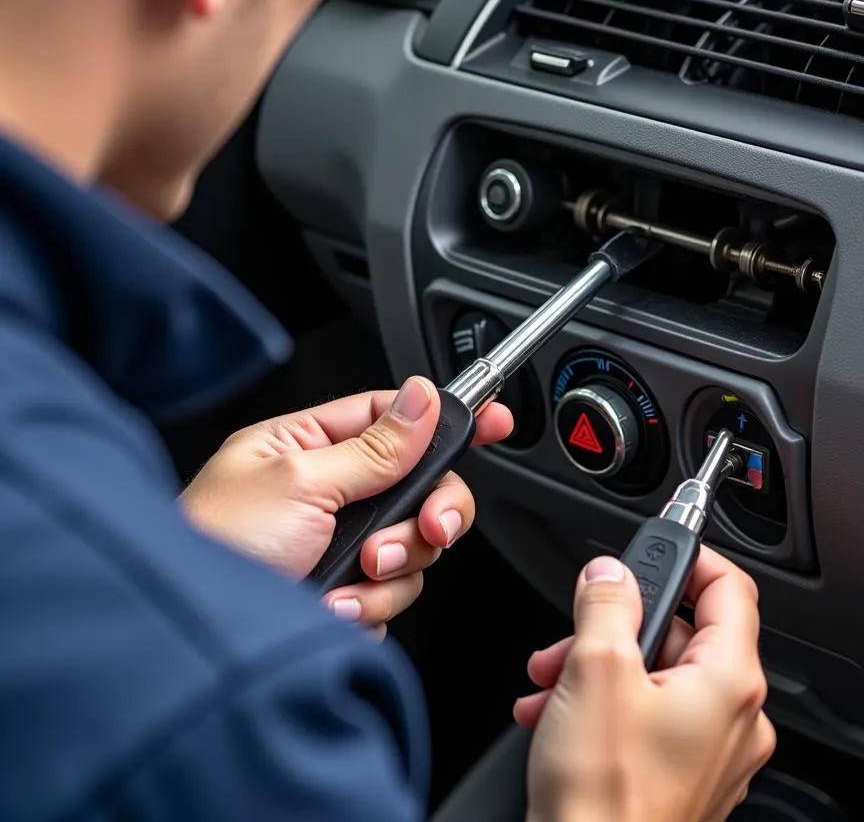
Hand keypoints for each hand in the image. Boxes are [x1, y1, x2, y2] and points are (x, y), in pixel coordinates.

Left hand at [180, 377, 512, 631]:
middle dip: (427, 514)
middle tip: (425, 530)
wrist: (187, 642)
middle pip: (422, 488)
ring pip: (415, 547)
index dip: (447, 418)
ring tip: (347, 580)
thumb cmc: (212, 545)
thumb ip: (374, 447)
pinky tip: (334, 608)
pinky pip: (395, 594)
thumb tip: (423, 400)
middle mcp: (332, 494)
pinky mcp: (348, 595)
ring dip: (390, 569)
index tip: (496, 419)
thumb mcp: (298, 481)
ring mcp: (341, 546)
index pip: (396, 418)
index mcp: (312, 447)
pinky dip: (371, 605)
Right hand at [517, 548, 774, 821]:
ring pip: (656, 675)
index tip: (653, 548)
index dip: (690, 556)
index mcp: (728, 682)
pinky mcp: (682, 778)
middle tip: (574, 629)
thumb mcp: (595, 669)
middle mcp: (733, 719)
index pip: (730, 588)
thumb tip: (610, 573)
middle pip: (681, 633)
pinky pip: (649, 716)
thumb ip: (605, 602)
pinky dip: (604, 704)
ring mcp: (711, 754)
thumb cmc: (604, 800)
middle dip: (616, 624)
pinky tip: (558, 715)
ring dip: (598, 666)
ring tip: (552, 681)